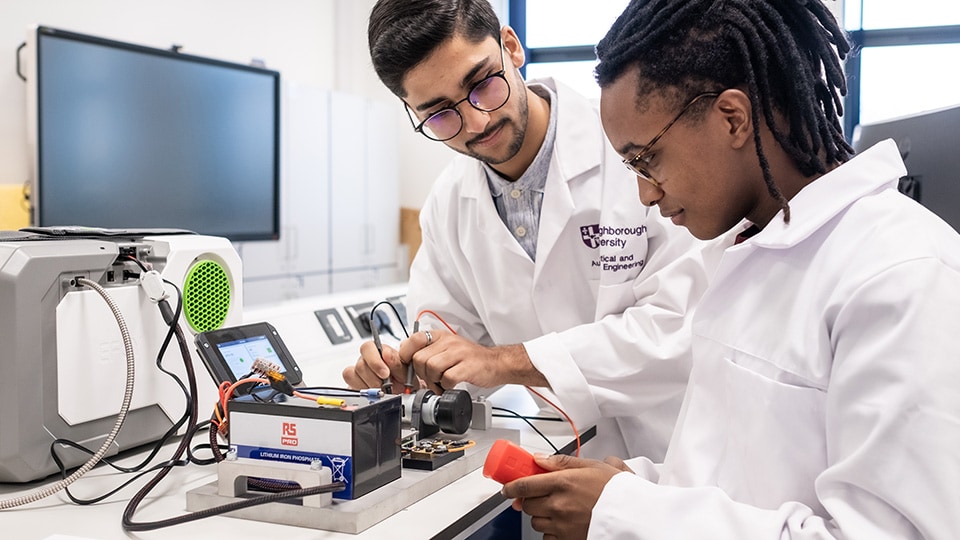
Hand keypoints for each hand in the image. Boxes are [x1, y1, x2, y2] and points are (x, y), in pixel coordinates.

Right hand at [342, 340, 411, 391]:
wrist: (404, 392)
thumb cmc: (405, 379)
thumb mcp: (406, 371)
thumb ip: (397, 362)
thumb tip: (386, 354)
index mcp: (380, 350)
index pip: (368, 347)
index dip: (375, 361)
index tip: (385, 374)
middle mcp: (367, 358)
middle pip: (360, 364)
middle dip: (374, 378)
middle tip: (385, 387)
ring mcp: (359, 370)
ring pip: (352, 374)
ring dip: (369, 385)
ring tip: (381, 390)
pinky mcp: (353, 382)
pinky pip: (349, 382)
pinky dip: (361, 389)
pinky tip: (371, 392)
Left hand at [398, 331, 546, 393]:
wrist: (497, 363)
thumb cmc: (470, 359)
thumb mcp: (447, 348)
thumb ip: (428, 351)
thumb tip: (404, 357)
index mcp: (440, 336)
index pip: (413, 340)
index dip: (406, 356)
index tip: (410, 366)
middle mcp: (448, 341)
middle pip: (419, 359)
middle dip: (422, 374)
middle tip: (431, 379)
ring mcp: (459, 353)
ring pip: (431, 368)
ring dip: (434, 381)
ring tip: (442, 383)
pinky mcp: (467, 366)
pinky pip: (447, 378)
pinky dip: (446, 387)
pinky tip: (451, 385)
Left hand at [500, 454, 630, 539]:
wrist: (633, 515)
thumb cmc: (616, 490)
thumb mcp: (592, 466)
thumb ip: (561, 462)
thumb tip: (539, 459)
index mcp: (563, 482)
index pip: (524, 485)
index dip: (511, 486)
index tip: (507, 487)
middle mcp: (559, 505)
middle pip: (527, 504)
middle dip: (529, 499)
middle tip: (539, 495)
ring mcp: (562, 525)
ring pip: (535, 522)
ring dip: (540, 515)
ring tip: (557, 509)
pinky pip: (547, 538)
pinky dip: (551, 531)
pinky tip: (563, 523)